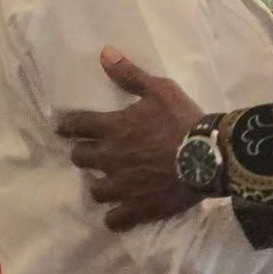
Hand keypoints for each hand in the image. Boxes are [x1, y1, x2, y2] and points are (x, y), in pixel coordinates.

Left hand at [57, 49, 205, 229]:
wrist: (209, 156)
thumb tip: (104, 54)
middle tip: (88, 152)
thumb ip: (129, 75)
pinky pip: (114, 219)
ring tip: (104, 183)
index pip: (76, 126)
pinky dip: (113, 217)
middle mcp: (110, 158)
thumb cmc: (183, 119)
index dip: (67, 126)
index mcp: (113, 128)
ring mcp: (122, 186)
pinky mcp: (137, 208)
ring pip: (94, 190)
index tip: (63, 128)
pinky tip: (117, 213)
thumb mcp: (159, 89)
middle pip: (80, 158)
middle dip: (82, 153)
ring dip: (97, 184)